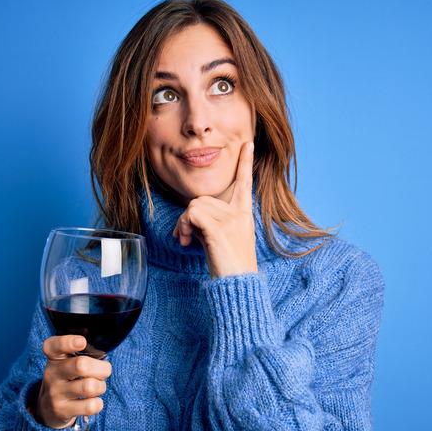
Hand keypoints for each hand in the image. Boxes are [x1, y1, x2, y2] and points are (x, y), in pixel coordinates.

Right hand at [34, 335, 111, 428]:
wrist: (48, 408)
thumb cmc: (66, 378)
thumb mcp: (66, 362)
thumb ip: (82, 354)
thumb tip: (103, 355)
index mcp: (54, 357)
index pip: (53, 346)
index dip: (67, 342)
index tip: (82, 341)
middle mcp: (52, 373)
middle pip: (81, 365)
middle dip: (102, 368)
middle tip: (103, 372)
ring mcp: (55, 393)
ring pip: (90, 386)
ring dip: (101, 387)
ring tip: (96, 387)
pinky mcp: (62, 411)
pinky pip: (91, 406)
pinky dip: (98, 403)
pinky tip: (92, 401)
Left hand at [173, 141, 257, 277]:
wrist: (237, 286)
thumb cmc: (228, 267)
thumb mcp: (220, 240)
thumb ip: (209, 222)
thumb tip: (190, 219)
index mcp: (243, 215)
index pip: (245, 184)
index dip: (245, 164)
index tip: (248, 144)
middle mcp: (239, 214)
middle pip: (203, 198)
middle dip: (187, 216)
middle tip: (183, 237)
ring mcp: (231, 220)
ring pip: (194, 205)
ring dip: (183, 222)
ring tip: (185, 241)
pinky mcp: (219, 228)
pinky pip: (192, 214)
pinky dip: (183, 225)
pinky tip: (186, 241)